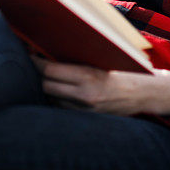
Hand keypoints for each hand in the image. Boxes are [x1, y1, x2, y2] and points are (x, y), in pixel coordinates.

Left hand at [33, 57, 154, 114]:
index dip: (36, 62)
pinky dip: (56, 98)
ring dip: (46, 88)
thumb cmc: (119, 72)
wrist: (140, 95)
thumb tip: (50, 52)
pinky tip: (57, 90)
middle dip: (37, 75)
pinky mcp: (85, 117)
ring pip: (52, 98)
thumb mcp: (99, 62)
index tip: (29, 54)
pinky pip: (61, 108)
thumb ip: (76, 61)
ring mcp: (84, 109)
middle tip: (33, 64)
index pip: (50, 70)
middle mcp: (84, 95)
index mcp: (87, 76)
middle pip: (46, 86)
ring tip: (44, 77)